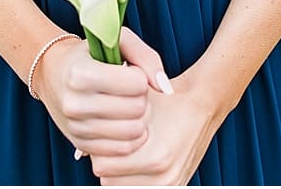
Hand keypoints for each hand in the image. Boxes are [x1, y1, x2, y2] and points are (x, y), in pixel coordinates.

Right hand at [36, 28, 173, 158]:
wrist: (52, 73)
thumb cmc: (88, 55)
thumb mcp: (114, 40)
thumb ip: (146, 56)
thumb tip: (165, 88)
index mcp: (80, 74)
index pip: (137, 83)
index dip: (139, 76)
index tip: (128, 71)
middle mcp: (75, 103)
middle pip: (137, 109)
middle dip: (141, 97)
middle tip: (129, 89)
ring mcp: (77, 127)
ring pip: (134, 131)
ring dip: (139, 117)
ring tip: (127, 103)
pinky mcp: (82, 144)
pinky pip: (124, 148)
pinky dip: (132, 135)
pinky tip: (123, 120)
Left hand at [90, 72, 219, 184]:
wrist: (201, 105)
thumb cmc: (165, 100)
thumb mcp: (135, 103)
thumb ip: (108, 125)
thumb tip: (80, 153)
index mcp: (155, 156)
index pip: (101, 166)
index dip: (97, 147)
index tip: (100, 132)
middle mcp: (165, 177)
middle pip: (109, 179)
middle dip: (105, 159)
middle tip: (110, 140)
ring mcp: (171, 185)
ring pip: (121, 186)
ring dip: (118, 171)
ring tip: (123, 148)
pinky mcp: (175, 187)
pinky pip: (138, 188)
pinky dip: (131, 178)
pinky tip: (134, 158)